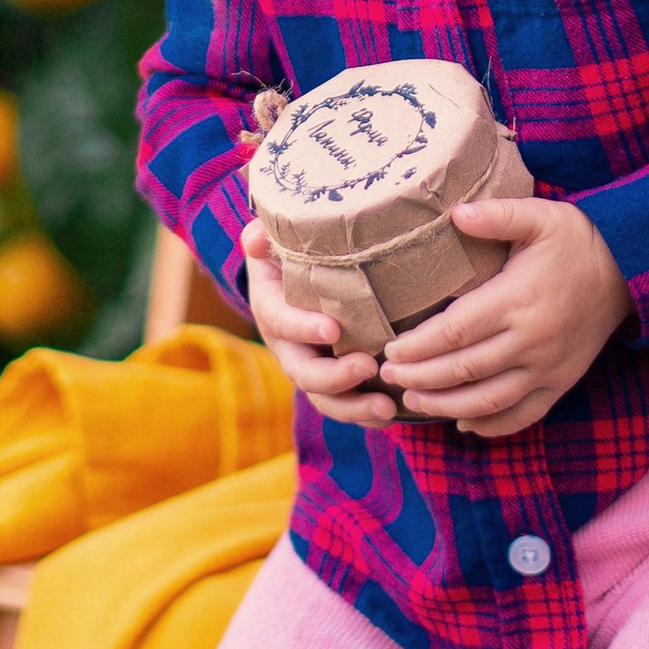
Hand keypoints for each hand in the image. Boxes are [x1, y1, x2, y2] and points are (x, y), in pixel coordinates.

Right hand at [241, 218, 398, 427]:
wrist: (302, 271)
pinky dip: (365, 415)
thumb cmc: (294, 249)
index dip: (302, 327)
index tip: (333, 329)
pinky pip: (345, 404)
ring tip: (386, 408)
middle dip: (334, 377)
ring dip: (353, 408)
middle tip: (367, 366)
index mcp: (271, 307)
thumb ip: (265, 234)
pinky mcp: (333, 379)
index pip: (280, 321)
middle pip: (303, 372)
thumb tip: (255, 241)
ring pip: (324, 398)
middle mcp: (287, 345)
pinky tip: (393, 413)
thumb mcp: (277, 235)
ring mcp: (310, 366)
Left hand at [380, 199, 633, 439]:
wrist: (629, 271)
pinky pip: (523, 415)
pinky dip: (491, 425)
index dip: (418, 346)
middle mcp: (532, 340)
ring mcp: (548, 367)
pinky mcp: (561, 383)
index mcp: (519, 299)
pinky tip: (463, 422)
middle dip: (419, 378)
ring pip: (488, 400)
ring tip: (412, 401)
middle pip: (464, 370)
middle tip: (387, 376)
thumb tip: (454, 212)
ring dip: (445, 405)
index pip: (455, 331)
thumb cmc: (576, 240)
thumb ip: (497, 215)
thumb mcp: (540, 214)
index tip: (390, 349)